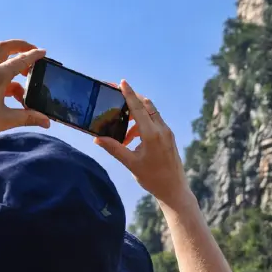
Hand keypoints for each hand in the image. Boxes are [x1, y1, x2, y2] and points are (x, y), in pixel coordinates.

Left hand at [0, 40, 50, 141]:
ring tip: (27, 84)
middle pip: (4, 48)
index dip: (34, 55)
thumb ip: (28, 118)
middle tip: (32, 52)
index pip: (20, 60)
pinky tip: (14, 97)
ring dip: (14, 67)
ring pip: (0, 62)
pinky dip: (7, 80)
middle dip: (19, 46)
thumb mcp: (6, 119)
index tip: (44, 52)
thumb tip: (46, 121)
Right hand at [95, 81, 193, 209]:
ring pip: (150, 114)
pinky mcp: (169, 137)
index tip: (122, 82)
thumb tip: (97, 138)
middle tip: (117, 99)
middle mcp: (162, 130)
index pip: (138, 108)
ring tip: (123, 133)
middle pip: (146, 106)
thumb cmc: (152, 178)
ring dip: (135, 117)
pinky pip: (154, 123)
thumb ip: (114, 148)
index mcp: (152, 134)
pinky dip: (142, 125)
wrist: (174, 190)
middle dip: (132, 100)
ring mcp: (167, 133)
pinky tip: (132, 139)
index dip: (129, 94)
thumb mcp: (130, 164)